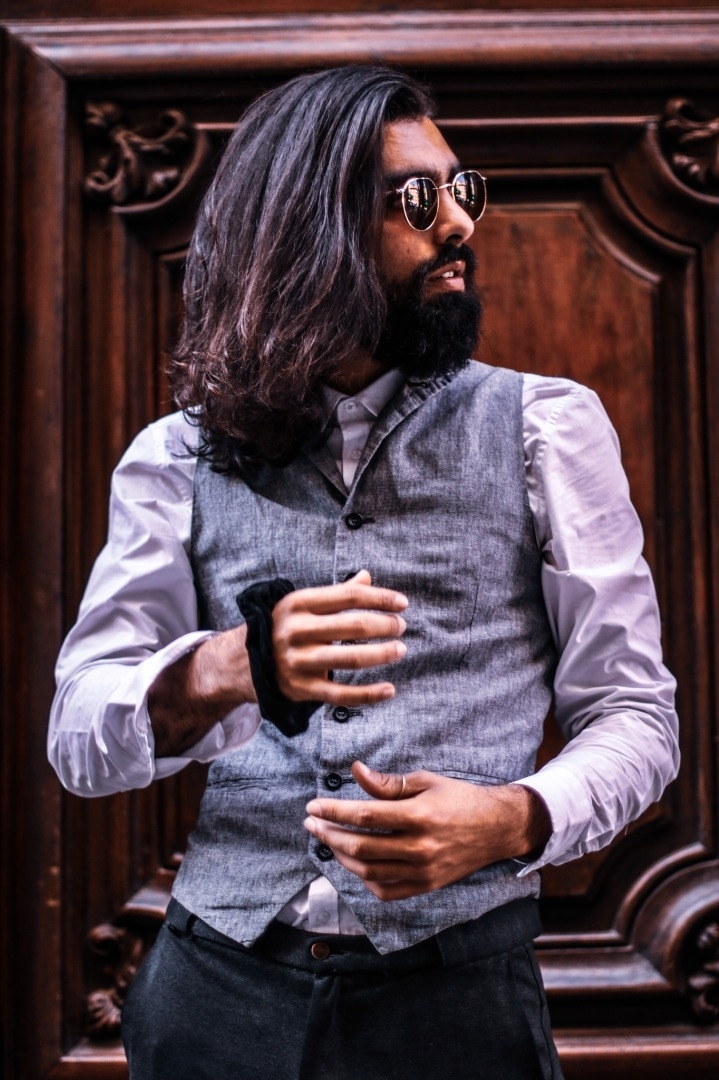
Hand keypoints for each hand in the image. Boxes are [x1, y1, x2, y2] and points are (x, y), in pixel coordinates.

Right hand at [272, 570, 407, 705]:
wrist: (245, 661)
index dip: (380, 598)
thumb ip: (337, 593)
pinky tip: (389, 689)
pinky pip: (340, 694)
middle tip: (401, 626)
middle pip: (352, 626)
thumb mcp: (304, 604)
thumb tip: (367, 576)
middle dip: (384, 625)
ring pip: (350, 659)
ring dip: (382, 654)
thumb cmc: (285, 626)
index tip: (402, 603)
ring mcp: (297, 661)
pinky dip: (368, 694)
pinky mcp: (301, 688)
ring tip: (400, 650)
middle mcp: (296, 631)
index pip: (348, 596)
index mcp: (298, 603)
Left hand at [304, 762, 551, 900]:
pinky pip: (386, 890)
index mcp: (419, 815)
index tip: (313, 807)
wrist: (496, 828)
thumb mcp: (426, 781)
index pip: (364, 816)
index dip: (333, 811)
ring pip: (368, 871)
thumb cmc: (459, 798)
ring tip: (328, 841)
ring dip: (341, 856)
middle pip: (361, 846)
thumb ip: (387, 783)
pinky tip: (354, 863)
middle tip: (312, 824)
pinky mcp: (426, 885)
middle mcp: (420, 846)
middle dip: (329, 834)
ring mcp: (423, 870)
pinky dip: (365, 880)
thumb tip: (356, 771)